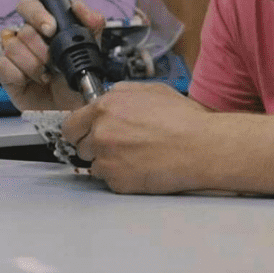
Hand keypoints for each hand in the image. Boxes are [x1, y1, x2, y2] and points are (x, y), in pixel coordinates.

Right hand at [0, 0, 104, 111]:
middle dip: (39, 45)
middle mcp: (28, 37)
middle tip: (51, 57)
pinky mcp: (7, 73)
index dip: (37, 13)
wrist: (74, 108)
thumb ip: (91, 22)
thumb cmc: (77, 77)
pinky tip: (37, 80)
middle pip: (22, 28)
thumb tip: (79, 6)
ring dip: (35, 63)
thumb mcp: (92, 48)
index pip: (30, 5)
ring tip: (48, 74)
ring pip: (13, 47)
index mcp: (45, 25)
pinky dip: (23, 74)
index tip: (50, 27)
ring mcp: (15, 55)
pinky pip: (5, 65)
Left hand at [62, 81, 212, 193]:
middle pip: (80, 146)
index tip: (87, 134)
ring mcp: (107, 159)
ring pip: (94, 165)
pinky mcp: (117, 182)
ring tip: (135, 157)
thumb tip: (108, 96)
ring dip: (108, 163)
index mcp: (105, 108)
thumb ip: (122, 92)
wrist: (201, 147)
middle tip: (118, 146)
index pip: (71, 124)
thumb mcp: (152, 90)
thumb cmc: (183, 119)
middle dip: (94, 146)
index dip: (81, 130)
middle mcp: (101, 133)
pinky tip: (141, 168)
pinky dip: (121, 177)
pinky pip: (109, 181)